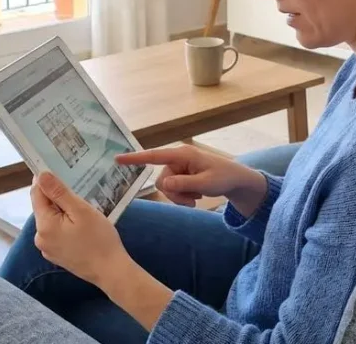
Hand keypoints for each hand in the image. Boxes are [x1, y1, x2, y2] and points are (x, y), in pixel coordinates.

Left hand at [31, 171, 130, 285]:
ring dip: (63, 211)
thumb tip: (41, 175)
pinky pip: (57, 232)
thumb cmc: (99, 239)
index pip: (37, 194)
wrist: (111, 271)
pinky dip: (66, 224)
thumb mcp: (81, 211)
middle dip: (58, 197)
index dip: (46, 180)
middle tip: (79, 191)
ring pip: (51, 219)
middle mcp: (40, 237)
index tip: (59, 170)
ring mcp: (47, 248)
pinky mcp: (56, 254)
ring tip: (83, 209)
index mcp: (44, 225)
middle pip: (44, 207)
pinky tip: (82, 226)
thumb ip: (59, 193)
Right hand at [115, 144, 266, 214]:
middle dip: (175, 194)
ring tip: (197, 198)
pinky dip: (184, 196)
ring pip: (167, 187)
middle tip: (192, 201)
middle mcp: (178, 158)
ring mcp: (180, 167)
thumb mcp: (205, 183)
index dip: (135, 158)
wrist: (237, 180)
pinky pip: (174, 189)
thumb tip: (163, 184)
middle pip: (162, 180)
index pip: (155, 156)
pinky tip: (197, 195)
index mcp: (183, 154)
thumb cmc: (224, 178)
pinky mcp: (182, 174)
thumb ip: (183, 184)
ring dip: (180, 197)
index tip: (118, 159)